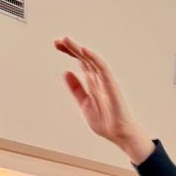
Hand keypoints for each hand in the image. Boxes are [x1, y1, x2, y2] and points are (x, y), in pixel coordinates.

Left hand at [55, 37, 152, 164]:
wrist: (119, 134)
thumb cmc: (106, 121)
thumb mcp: (84, 103)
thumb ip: (76, 88)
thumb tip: (66, 73)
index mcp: (93, 82)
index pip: (81, 62)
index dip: (69, 52)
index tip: (57, 44)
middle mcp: (99, 79)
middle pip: (85, 58)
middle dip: (71, 48)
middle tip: (57, 41)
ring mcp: (106, 81)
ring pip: (92, 60)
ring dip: (79, 50)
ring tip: (67, 41)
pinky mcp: (111, 86)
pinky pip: (103, 69)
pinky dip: (94, 59)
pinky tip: (84, 51)